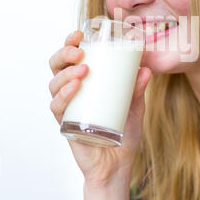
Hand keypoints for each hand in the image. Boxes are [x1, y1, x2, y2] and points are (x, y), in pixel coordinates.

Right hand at [49, 30, 150, 185]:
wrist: (118, 166)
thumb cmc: (123, 134)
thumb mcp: (134, 108)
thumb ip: (137, 90)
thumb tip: (146, 69)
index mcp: (85, 84)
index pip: (72, 59)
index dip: (70, 43)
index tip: (79, 33)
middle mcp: (71, 93)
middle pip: (57, 67)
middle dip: (64, 54)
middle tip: (79, 51)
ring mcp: (67, 108)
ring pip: (54, 84)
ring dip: (66, 73)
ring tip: (84, 68)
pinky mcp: (65, 124)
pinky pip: (57, 107)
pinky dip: (64, 94)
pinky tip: (75, 86)